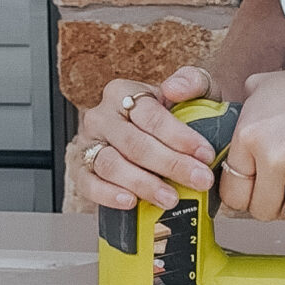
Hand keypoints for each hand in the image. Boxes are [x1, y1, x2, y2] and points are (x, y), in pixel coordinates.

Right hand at [75, 67, 218, 210]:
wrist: (156, 139)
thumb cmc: (175, 114)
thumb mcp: (191, 92)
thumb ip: (192, 82)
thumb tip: (175, 88)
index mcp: (124, 93)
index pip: (150, 115)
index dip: (180, 136)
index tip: (205, 154)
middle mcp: (101, 116)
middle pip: (134, 143)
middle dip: (171, 164)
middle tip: (199, 180)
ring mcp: (88, 143)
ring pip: (111, 165)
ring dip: (143, 184)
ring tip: (171, 197)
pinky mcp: (80, 169)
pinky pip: (88, 184)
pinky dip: (108, 195)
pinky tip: (130, 202)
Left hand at [218, 62, 284, 220]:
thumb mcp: (262, 87)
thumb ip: (239, 115)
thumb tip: (224, 145)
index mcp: (250, 135)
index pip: (232, 192)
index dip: (244, 194)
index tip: (254, 191)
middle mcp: (275, 156)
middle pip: (262, 211)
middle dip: (272, 203)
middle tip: (284, 187)